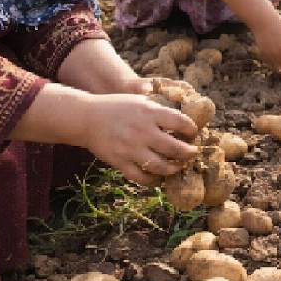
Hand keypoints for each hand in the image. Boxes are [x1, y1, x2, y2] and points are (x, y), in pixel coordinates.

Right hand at [81, 93, 199, 184]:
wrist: (87, 118)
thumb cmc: (117, 107)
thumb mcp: (140, 101)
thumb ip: (159, 110)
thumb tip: (182, 118)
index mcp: (149, 112)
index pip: (180, 122)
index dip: (192, 130)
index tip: (194, 133)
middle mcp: (142, 131)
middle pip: (174, 148)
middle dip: (188, 153)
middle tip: (192, 153)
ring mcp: (131, 149)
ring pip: (160, 166)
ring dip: (173, 168)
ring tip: (178, 166)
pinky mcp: (120, 162)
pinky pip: (141, 177)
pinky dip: (152, 179)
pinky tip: (157, 176)